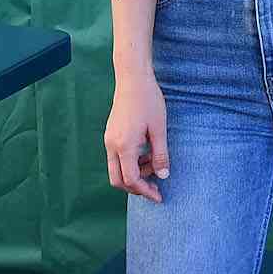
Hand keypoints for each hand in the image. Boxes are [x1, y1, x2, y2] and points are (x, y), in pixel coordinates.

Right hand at [104, 72, 170, 201]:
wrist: (132, 78)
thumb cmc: (148, 100)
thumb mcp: (159, 129)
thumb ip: (161, 154)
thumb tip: (163, 176)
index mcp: (124, 146)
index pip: (131, 180)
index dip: (145, 191)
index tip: (159, 195)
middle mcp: (112, 145)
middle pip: (118, 180)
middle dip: (136, 188)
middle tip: (155, 187)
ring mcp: (109, 139)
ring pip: (116, 169)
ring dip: (134, 174)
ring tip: (154, 164)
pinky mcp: (110, 134)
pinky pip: (116, 157)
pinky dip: (130, 162)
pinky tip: (146, 154)